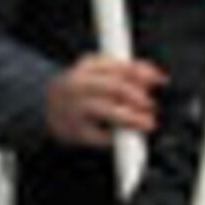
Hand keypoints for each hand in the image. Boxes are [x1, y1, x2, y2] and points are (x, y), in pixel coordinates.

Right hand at [42, 54, 164, 148]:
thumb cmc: (80, 89)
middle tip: (151, 105)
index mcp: (86, 67)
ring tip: (147, 123)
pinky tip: (124, 136)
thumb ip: (127, 70)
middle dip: (139, 97)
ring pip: (109, 111)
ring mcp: (74, 109)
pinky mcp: (74, 132)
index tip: (161, 81)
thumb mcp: (98, 70)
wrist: (43, 106)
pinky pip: (101, 136)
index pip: (120, 67)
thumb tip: (156, 77)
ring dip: (133, 117)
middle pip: (116, 87)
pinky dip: (116, 137)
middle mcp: (78, 86)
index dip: (144, 74)